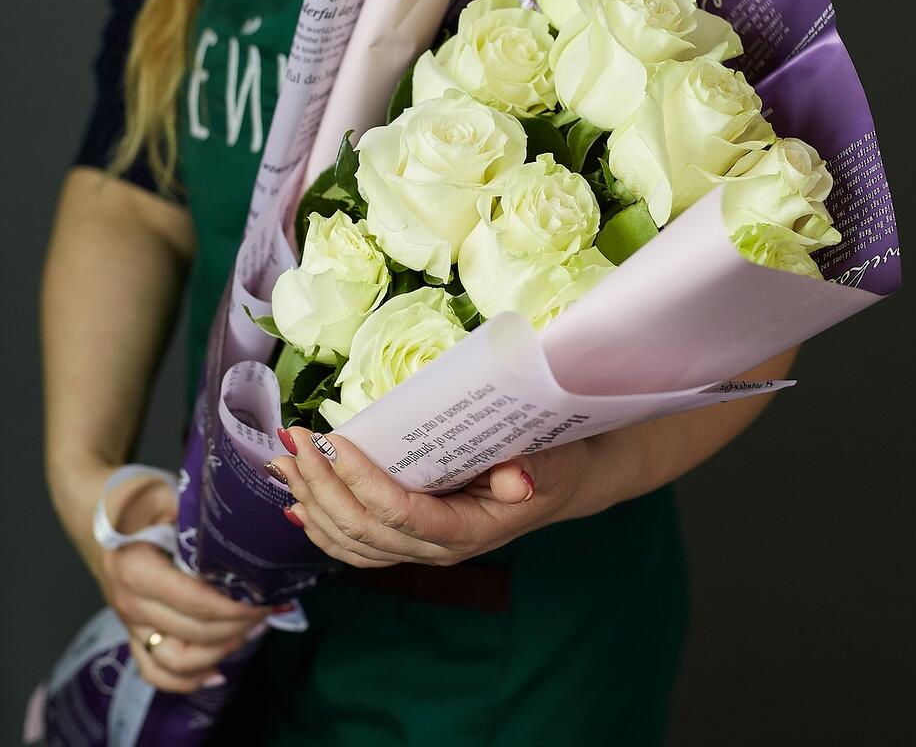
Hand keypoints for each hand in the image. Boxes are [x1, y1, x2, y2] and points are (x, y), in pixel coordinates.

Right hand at [82, 470, 270, 692]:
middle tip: (272, 607)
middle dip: (238, 625)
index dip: (235, 606)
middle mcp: (130, 603)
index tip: (267, 596)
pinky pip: (154, 670)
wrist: (99, 510)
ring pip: (175, 660)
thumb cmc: (136, 499)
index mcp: (137, 570)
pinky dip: (185, 680)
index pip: (195, 602)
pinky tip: (217, 673)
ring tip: (253, 630)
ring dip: (218, 652)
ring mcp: (130, 623)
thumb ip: (194, 512)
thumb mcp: (163, 494)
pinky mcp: (133, 632)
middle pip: (193, 632)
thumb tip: (243, 521)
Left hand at [270, 428, 593, 567]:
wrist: (558, 488)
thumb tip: (516, 479)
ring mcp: (418, 549)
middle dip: (321, 486)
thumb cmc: (552, 466)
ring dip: (311, 503)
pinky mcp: (408, 540)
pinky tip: (297, 503)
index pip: (400, 513)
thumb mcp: (551, 463)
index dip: (361, 481)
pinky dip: (321, 525)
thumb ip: (531, 473)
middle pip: (363, 529)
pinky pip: (356, 545)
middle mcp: (435, 548)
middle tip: (293, 442)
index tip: (332, 440)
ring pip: (350, 541)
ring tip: (283, 464)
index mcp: (466, 530)